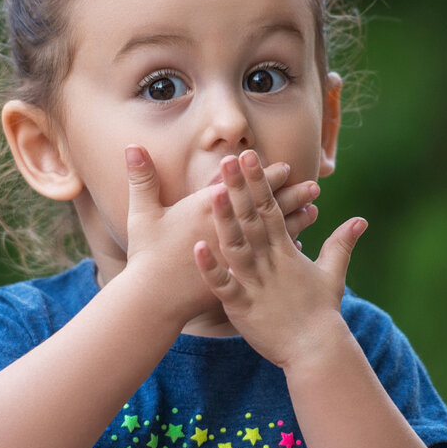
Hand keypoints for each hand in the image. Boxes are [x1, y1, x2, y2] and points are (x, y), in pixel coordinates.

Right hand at [121, 146, 320, 323]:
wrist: (154, 301)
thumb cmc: (147, 255)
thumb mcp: (142, 214)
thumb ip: (142, 178)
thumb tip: (131, 146)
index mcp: (208, 211)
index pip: (243, 187)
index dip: (265, 176)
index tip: (286, 166)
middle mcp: (229, 231)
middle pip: (265, 208)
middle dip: (290, 195)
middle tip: (313, 185)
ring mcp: (237, 255)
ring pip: (273, 233)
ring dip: (295, 221)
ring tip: (314, 211)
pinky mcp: (242, 276)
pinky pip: (270, 260)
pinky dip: (283, 252)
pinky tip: (300, 246)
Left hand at [193, 149, 366, 368]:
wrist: (317, 350)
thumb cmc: (321, 313)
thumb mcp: (332, 274)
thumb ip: (341, 244)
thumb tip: (360, 220)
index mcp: (286, 251)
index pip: (271, 208)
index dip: (259, 181)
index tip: (249, 156)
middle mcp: (270, 262)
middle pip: (252, 219)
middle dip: (240, 188)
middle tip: (228, 158)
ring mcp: (255, 283)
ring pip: (237, 246)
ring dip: (224, 220)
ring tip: (211, 193)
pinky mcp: (242, 306)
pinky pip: (223, 284)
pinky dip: (211, 267)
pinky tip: (196, 248)